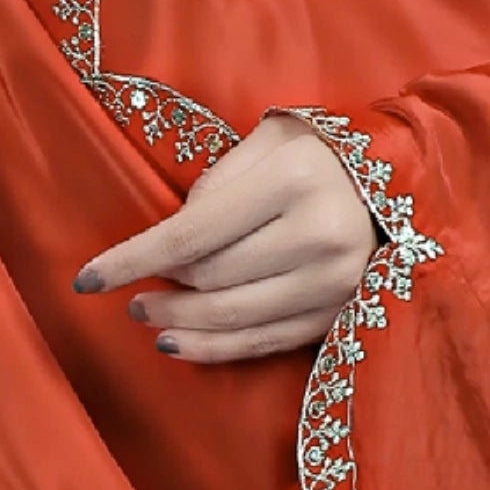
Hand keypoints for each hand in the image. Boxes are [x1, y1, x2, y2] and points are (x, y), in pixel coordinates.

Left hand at [74, 112, 378, 362]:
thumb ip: (215, 182)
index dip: (131, 260)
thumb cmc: (319, 152)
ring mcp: (337, 282)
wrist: (404, 180)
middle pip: (211, 278)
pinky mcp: (344, 313)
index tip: (85, 280)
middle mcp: (320, 234)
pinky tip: (177, 344)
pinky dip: (215, 349)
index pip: (192, 234)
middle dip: (160, 286)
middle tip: (129, 291)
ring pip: (234, 318)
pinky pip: (265, 342)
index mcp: (295, 179)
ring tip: (145, 314)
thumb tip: (170, 241)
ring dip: (178, 323)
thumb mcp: (268, 140)